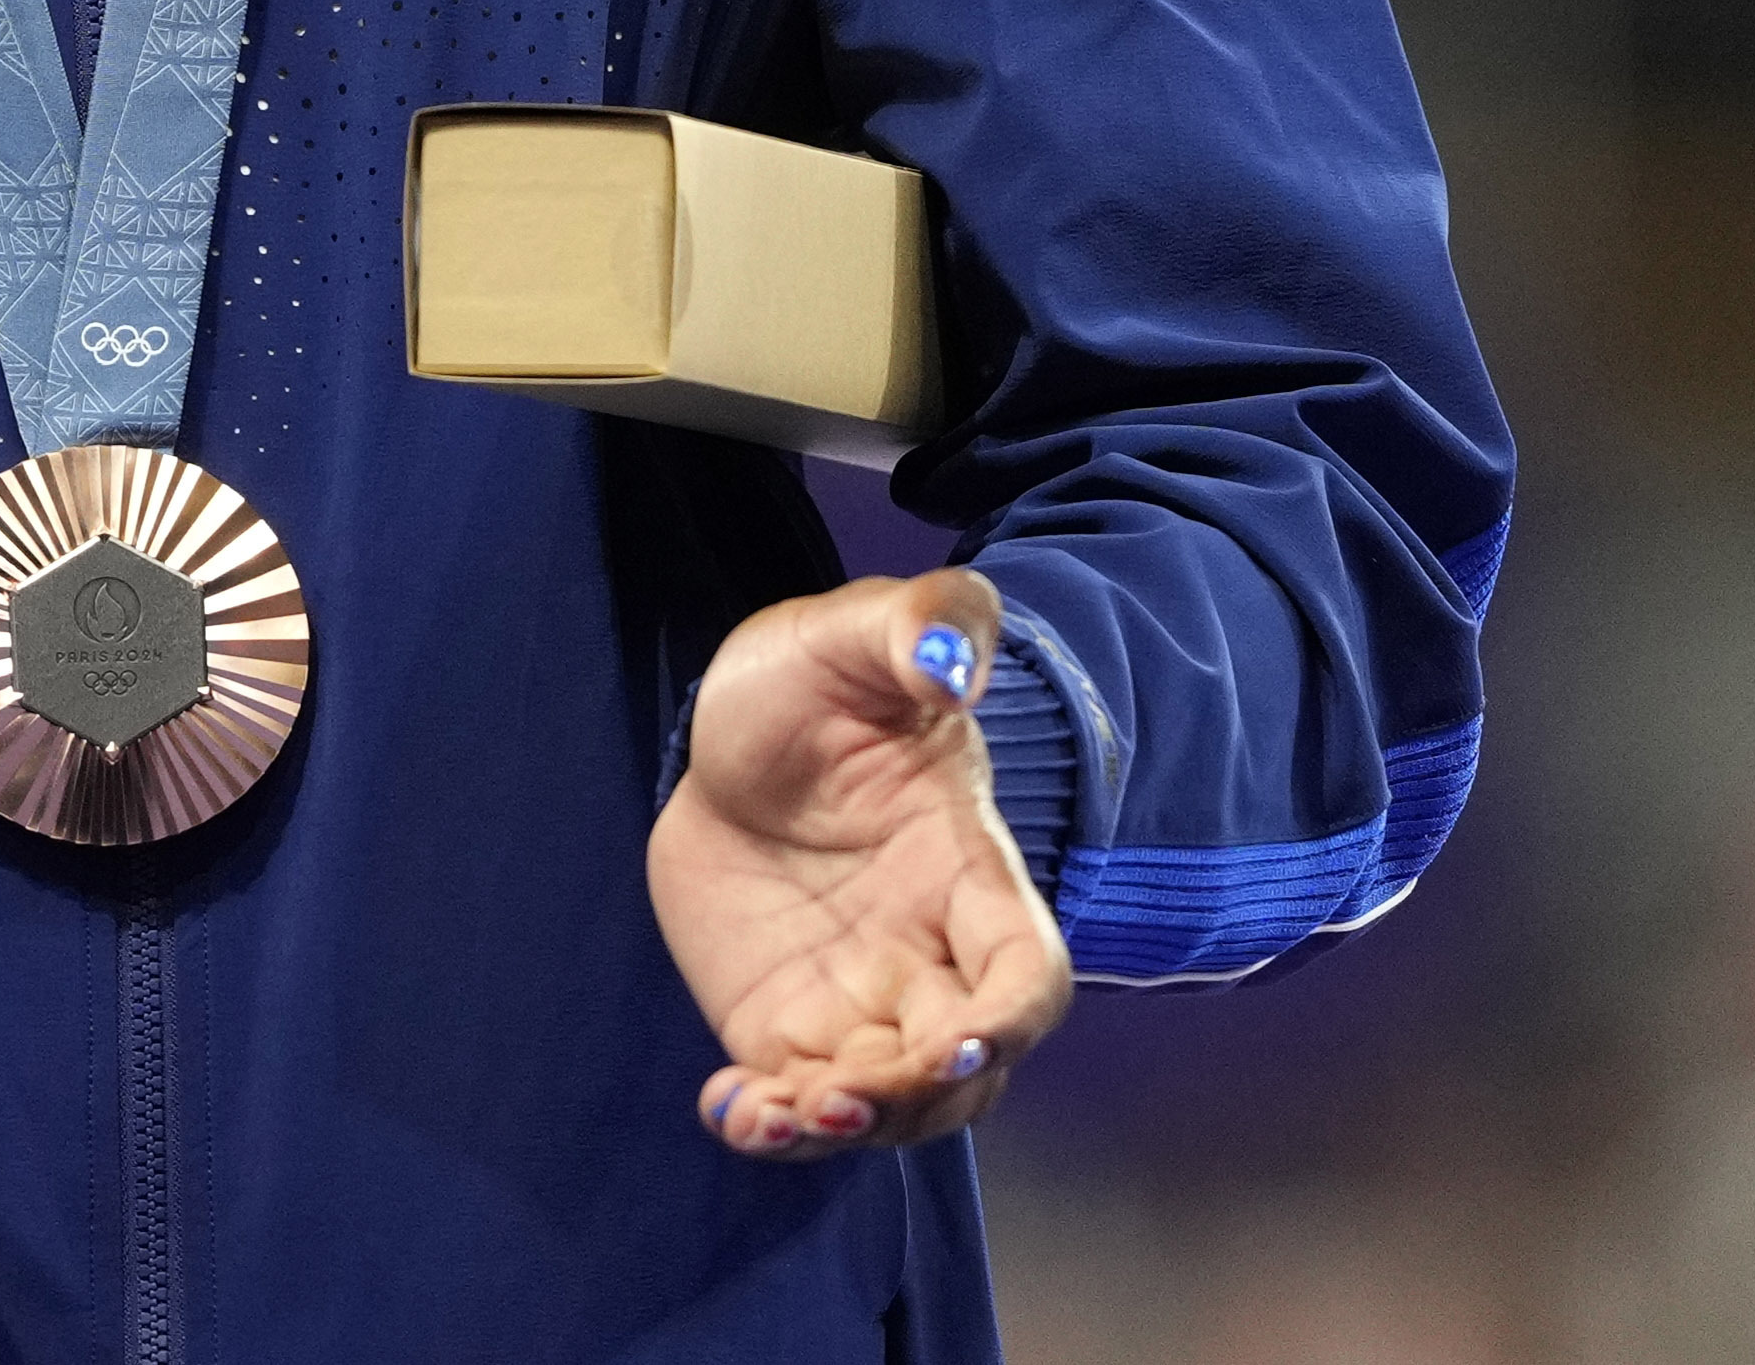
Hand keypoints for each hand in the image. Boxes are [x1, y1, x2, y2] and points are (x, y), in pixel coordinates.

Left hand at [650, 566, 1072, 1158]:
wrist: (727, 737)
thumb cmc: (813, 682)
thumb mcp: (850, 631)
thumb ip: (918, 626)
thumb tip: (951, 663)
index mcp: (969, 875)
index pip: (1027, 975)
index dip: (1008, 1023)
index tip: (955, 1040)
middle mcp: (928, 956)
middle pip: (961, 1070)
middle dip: (913, 1099)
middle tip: (838, 1092)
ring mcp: (858, 1000)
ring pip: (885, 1103)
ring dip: (841, 1127)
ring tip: (772, 1113)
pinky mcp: (785, 1025)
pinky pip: (793, 1098)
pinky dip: (767, 1124)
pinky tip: (727, 1110)